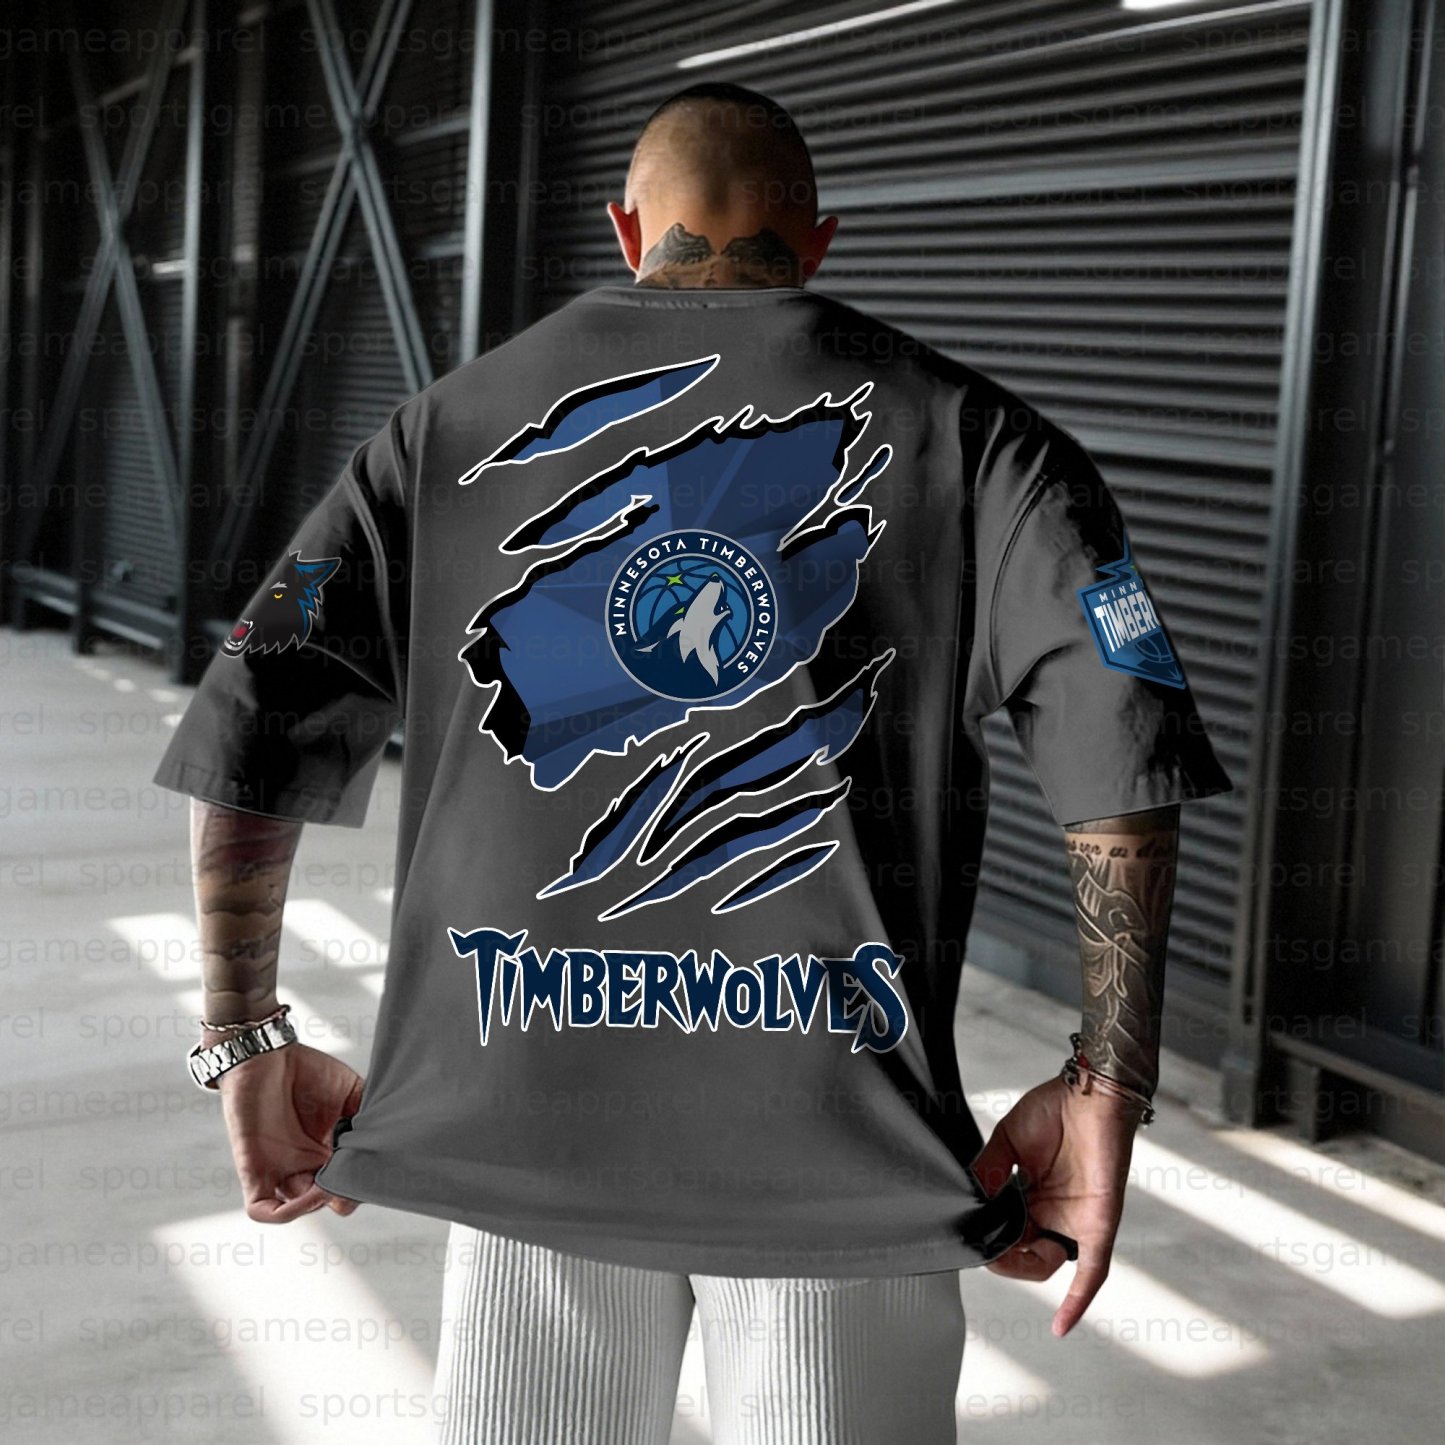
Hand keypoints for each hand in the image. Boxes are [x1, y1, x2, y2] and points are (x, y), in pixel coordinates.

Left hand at [216, 1041, 364, 1222]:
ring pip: (298, 1210)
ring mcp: (279, 1170)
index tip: (373, 1172)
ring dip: (319, 1204)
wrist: (267, 1054)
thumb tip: (389, 1138)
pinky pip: (262, 1209)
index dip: (360, 1186)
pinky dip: (284, 1214)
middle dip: (343, 1196)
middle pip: (326, 1201)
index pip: (347, 1185)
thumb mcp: (352, 1093)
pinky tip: (308, 1196)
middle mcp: (304, 1166)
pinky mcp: (254, 1170)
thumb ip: (367, 1118)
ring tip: (334, 1182)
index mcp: (327, 1152)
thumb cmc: (308, 1072)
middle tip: (354, 1177)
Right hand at [971, 1074, 1143, 1336]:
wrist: (1091, 1092)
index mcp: (1030, 1196)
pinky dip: (1077, 1300)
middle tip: (982, 1239)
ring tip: (1003, 1247)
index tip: (967, 1231)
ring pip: (1047, 1265)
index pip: (1003, 1232)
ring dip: (1022, 1266)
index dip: (985, 1239)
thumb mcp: (1008, 1141)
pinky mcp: (1098, 1224)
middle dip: (999, 1253)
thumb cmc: (1054, 1109)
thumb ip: (988, 1171)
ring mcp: (1076, 1221)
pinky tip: (1060, 1326)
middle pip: (1021, 1254)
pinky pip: (1092, 1271)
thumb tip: (968, 1199)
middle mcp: (1052, 1214)